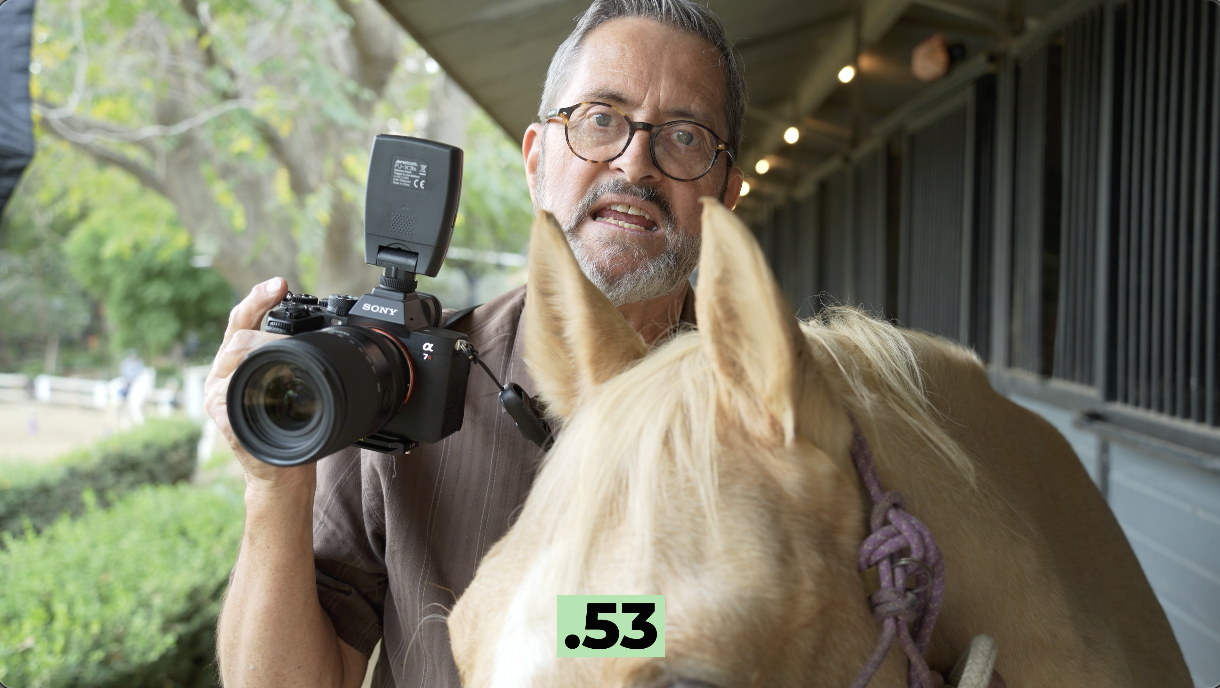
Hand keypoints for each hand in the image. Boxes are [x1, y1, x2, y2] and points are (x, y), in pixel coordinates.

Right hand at [204, 277, 311, 488]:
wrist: (282, 472)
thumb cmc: (292, 428)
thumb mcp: (296, 386)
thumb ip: (297, 360)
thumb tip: (326, 332)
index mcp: (240, 363)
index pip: (242, 320)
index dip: (258, 298)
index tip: (279, 282)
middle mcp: (224, 375)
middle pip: (236, 334)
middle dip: (261, 316)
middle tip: (286, 310)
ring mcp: (220, 397)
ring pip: (233, 357)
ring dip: (262, 346)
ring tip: (287, 344)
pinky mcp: (224, 419)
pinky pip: (231, 395)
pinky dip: (250, 385)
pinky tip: (268, 381)